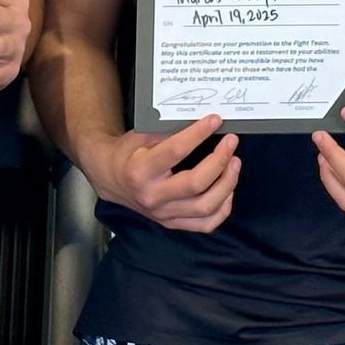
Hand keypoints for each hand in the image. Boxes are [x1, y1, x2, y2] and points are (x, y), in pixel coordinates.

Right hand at [84, 114, 240, 232]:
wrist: (110, 178)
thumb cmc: (128, 152)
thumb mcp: (142, 135)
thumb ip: (170, 130)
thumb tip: (204, 122)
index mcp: (140, 171)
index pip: (176, 151)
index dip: (199, 134)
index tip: (215, 120)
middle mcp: (152, 196)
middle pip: (196, 184)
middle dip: (219, 161)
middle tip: (231, 142)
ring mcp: (163, 214)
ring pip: (205, 207)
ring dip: (227, 184)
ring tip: (234, 163)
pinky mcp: (171, 223)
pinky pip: (206, 224)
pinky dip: (223, 207)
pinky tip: (228, 189)